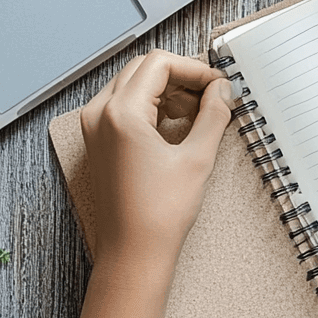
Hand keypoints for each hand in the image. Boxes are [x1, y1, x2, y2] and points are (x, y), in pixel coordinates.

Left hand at [80, 50, 232, 267]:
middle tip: (212, 95)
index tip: (218, 85)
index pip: (160, 64)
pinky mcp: (98, 142)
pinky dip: (152, 106)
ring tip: (197, 113)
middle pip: (144, 69)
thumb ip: (213, 115)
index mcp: (121, 112)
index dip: (194, 69)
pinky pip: (124, 105)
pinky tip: (176, 125)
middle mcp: (100, 114)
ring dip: (167, 90)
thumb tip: (222, 90)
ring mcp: (95, 127)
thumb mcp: (197, 158)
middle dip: (181, 77)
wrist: (132, 254)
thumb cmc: (159, 214)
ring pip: (133, 85)